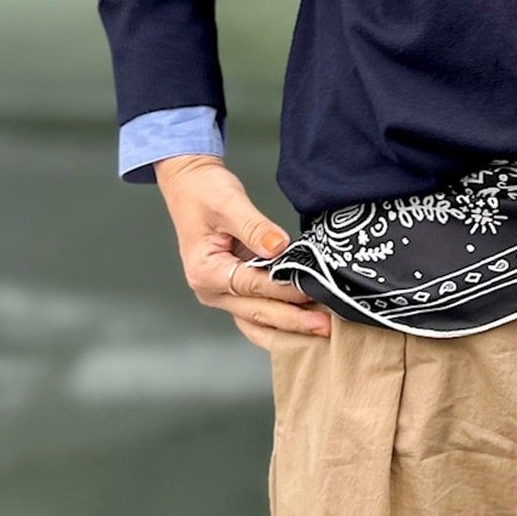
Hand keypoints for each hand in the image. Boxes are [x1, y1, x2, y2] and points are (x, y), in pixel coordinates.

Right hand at [155, 153, 331, 348]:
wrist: (190, 185)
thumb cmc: (204, 192)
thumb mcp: (229, 203)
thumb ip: (255, 227)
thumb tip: (279, 247)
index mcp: (206, 271)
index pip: (252, 286)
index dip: (284, 291)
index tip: (311, 293)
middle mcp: (211, 289)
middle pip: (256, 312)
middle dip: (292, 322)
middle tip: (326, 327)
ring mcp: (222, 292)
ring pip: (257, 321)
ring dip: (287, 328)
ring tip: (321, 330)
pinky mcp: (235, 287)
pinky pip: (258, 311)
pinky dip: (279, 319)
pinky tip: (304, 320)